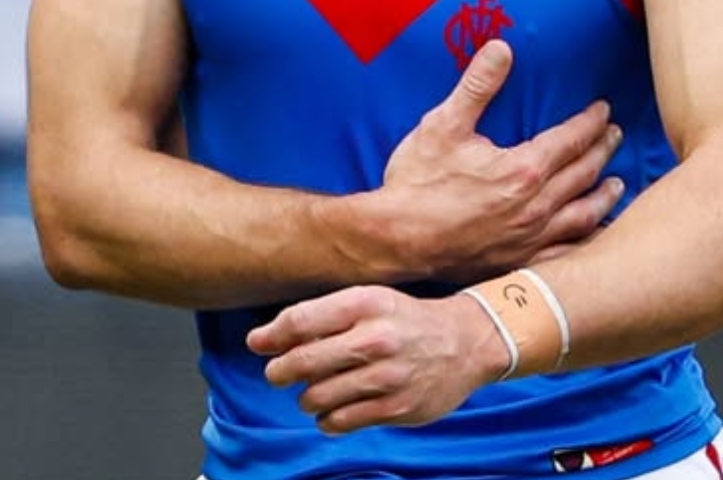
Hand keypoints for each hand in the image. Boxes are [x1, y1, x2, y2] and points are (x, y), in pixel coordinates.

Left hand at [247, 285, 505, 433]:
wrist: (464, 342)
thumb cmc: (405, 319)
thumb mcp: (369, 301)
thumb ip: (320, 316)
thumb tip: (263, 338)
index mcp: (366, 303)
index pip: (301, 321)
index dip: (271, 336)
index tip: (257, 343)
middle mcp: (376, 338)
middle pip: (304, 361)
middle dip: (280, 371)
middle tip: (278, 373)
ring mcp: (387, 376)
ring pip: (317, 396)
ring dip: (306, 396)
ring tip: (316, 388)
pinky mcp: (397, 409)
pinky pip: (340, 421)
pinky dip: (327, 418)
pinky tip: (335, 406)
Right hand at [381, 40, 623, 280]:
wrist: (395, 240)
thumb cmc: (418, 183)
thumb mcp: (444, 124)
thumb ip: (478, 85)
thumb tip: (502, 47)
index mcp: (523, 170)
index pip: (571, 140)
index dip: (591, 122)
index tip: (604, 110)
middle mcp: (536, 207)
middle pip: (583, 174)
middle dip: (602, 151)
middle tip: (615, 135)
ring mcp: (530, 241)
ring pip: (583, 216)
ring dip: (603, 197)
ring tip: (616, 185)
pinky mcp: (519, 265)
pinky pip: (566, 255)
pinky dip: (586, 242)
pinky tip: (591, 238)